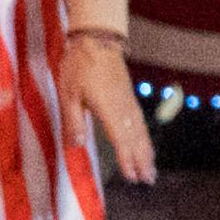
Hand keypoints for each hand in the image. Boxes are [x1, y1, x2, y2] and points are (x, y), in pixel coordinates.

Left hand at [67, 32, 156, 183]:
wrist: (96, 39)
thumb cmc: (79, 65)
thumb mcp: (68, 93)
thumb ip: (73, 120)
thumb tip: (76, 145)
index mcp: (108, 107)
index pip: (120, 138)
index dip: (126, 159)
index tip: (131, 176)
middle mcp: (123, 106)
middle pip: (135, 138)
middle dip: (142, 160)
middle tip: (148, 180)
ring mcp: (128, 100)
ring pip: (141, 131)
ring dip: (146, 151)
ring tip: (151, 169)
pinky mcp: (129, 96)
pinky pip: (140, 121)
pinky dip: (145, 137)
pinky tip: (145, 144)